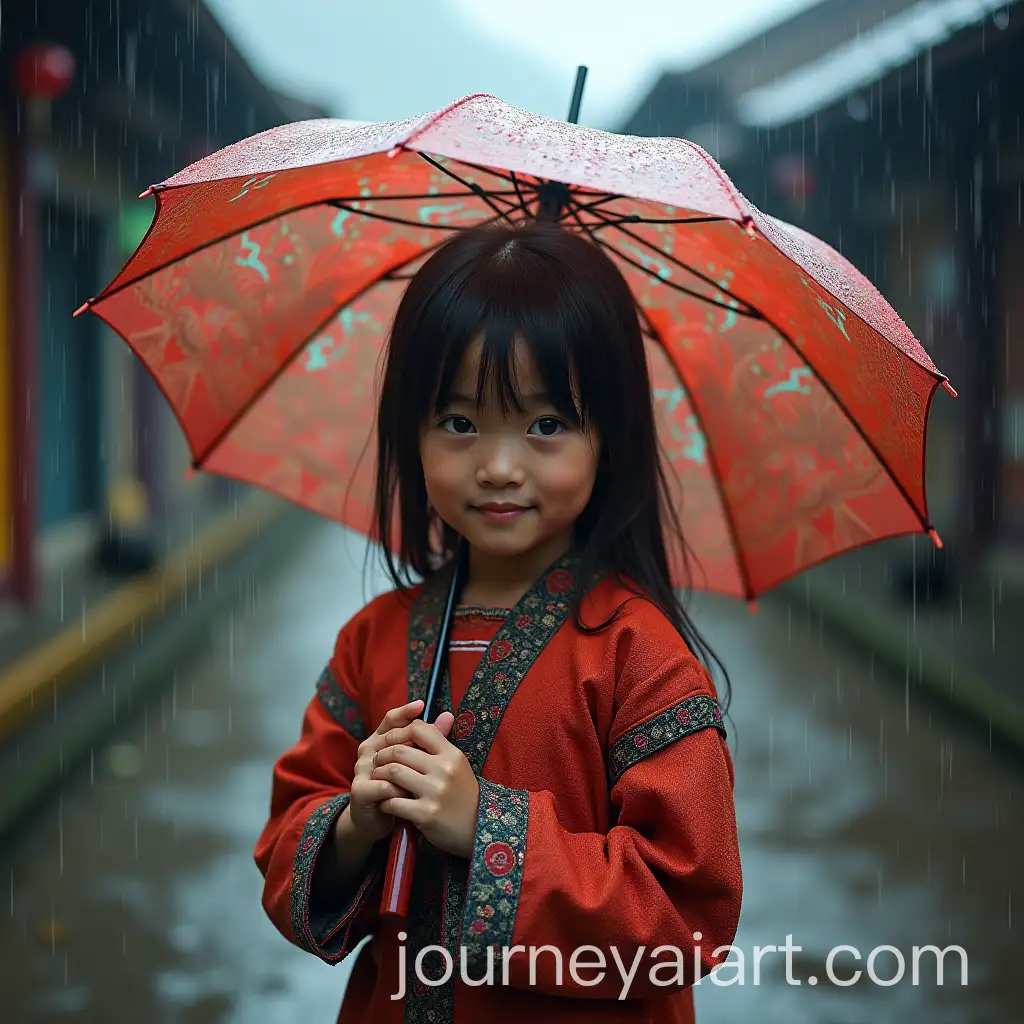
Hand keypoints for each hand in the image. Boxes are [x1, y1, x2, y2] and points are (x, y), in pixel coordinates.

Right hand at [344, 699, 424, 844]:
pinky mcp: (360, 790)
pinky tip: (410, 795)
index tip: (422, 705)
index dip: (404, 712)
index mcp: (378, 740)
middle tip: (431, 755)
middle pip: (391, 738)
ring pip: (390, 763)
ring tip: (424, 780)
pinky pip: (384, 786)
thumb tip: (449, 715)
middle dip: (411, 745)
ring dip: (408, 772)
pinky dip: (399, 791)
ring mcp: (361, 770)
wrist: (374, 819)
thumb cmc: (397, 787)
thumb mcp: (414, 762)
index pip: (390, 720)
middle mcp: (367, 751)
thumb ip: (429, 740)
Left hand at [371, 713, 479, 858]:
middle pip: (400, 750)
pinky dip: (385, 801)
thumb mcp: (458, 765)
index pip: (419, 730)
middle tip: (378, 761)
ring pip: (393, 772)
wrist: (476, 829)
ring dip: (380, 776)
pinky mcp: (425, 814)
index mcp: (451, 755)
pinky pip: (393, 801)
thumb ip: (444, 742)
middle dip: (383, 754)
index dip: (399, 733)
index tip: (392, 742)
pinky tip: (386, 802)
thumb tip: (443, 714)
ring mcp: (435, 792)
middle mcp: (444, 770)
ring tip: (379, 779)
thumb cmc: (463, 794)